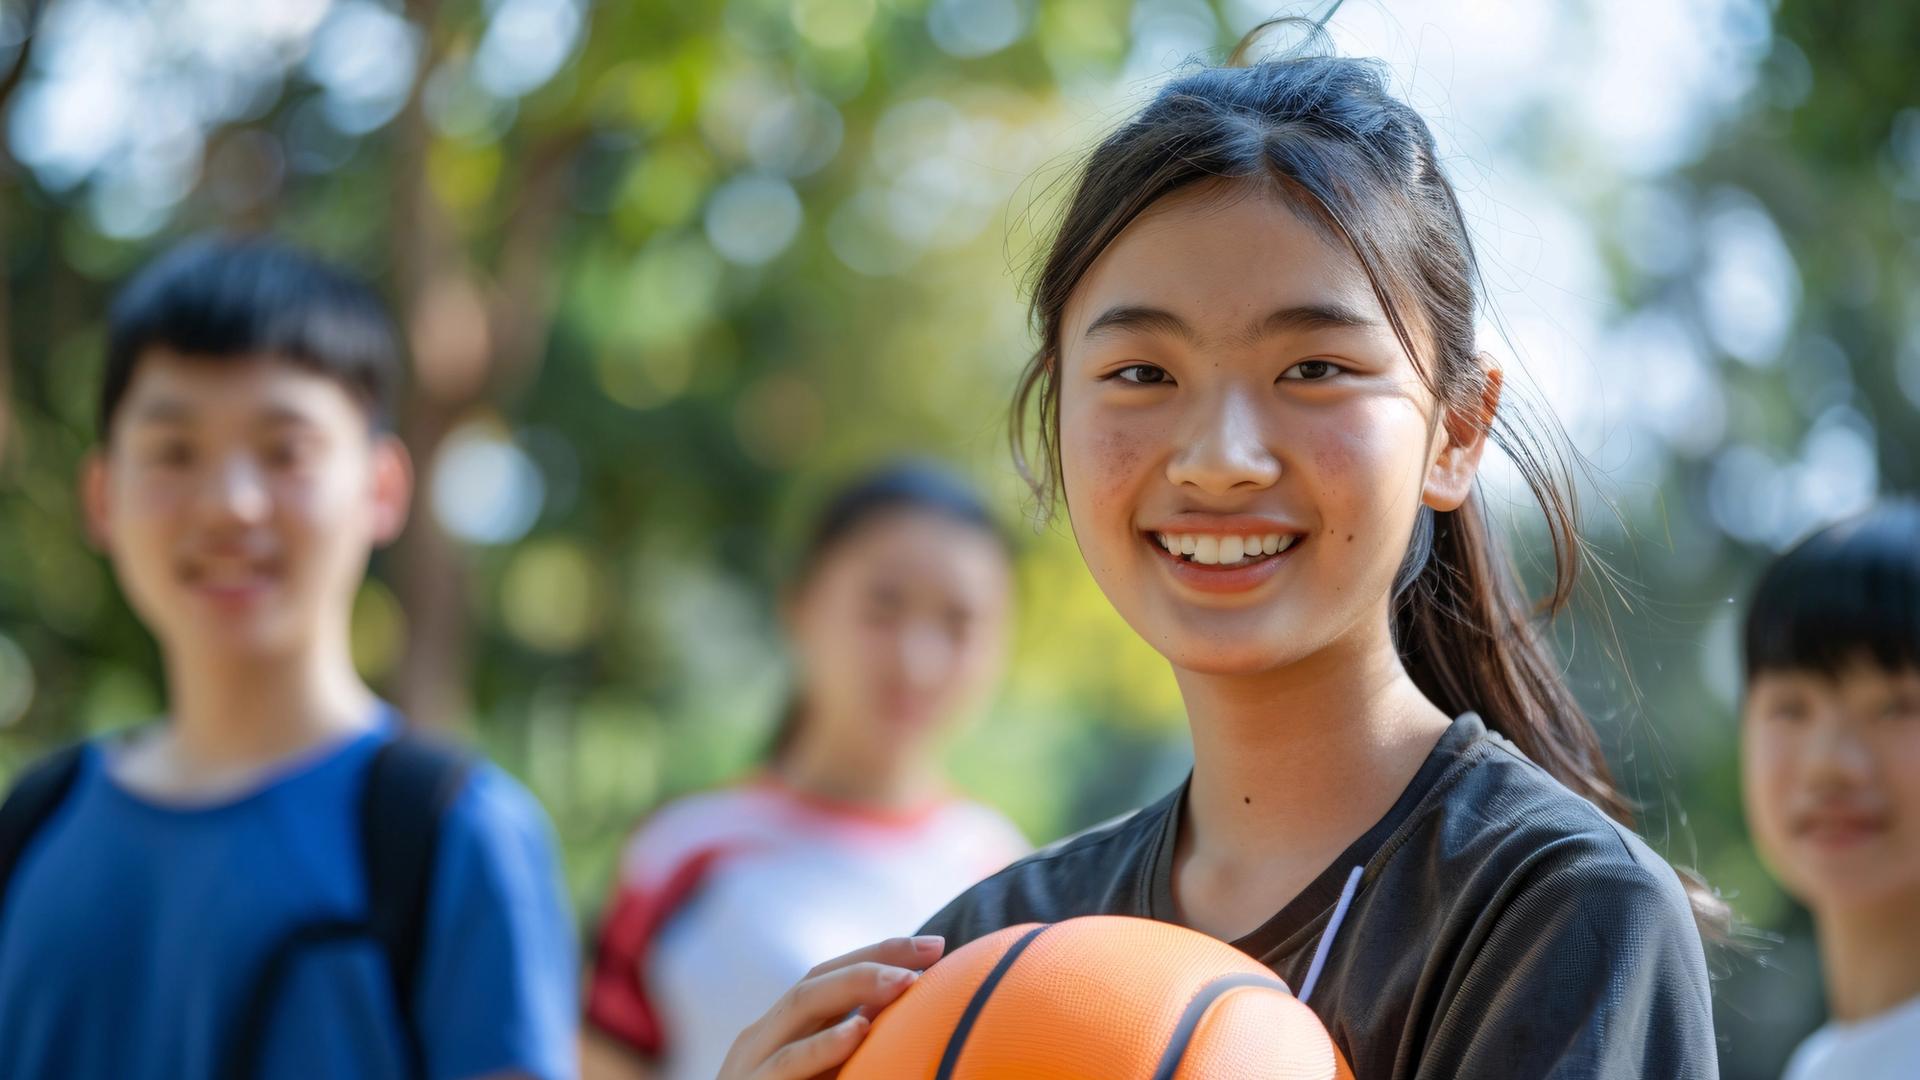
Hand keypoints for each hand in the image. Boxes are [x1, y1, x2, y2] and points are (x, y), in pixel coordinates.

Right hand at [715, 935, 945, 1079]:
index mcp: (780, 1031)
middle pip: (817, 979)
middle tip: (930, 952)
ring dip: (855, 986)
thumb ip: (851, 1047)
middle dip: (875, 958)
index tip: (935, 946)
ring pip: (799, 1005)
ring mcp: (751, 1063)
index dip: (878, 952)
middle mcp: (762, 1037)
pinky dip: (823, 1045)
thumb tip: (906, 1008)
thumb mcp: (825, 1078)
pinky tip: (858, 1032)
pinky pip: (787, 1064)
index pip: (828, 975)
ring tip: (904, 982)